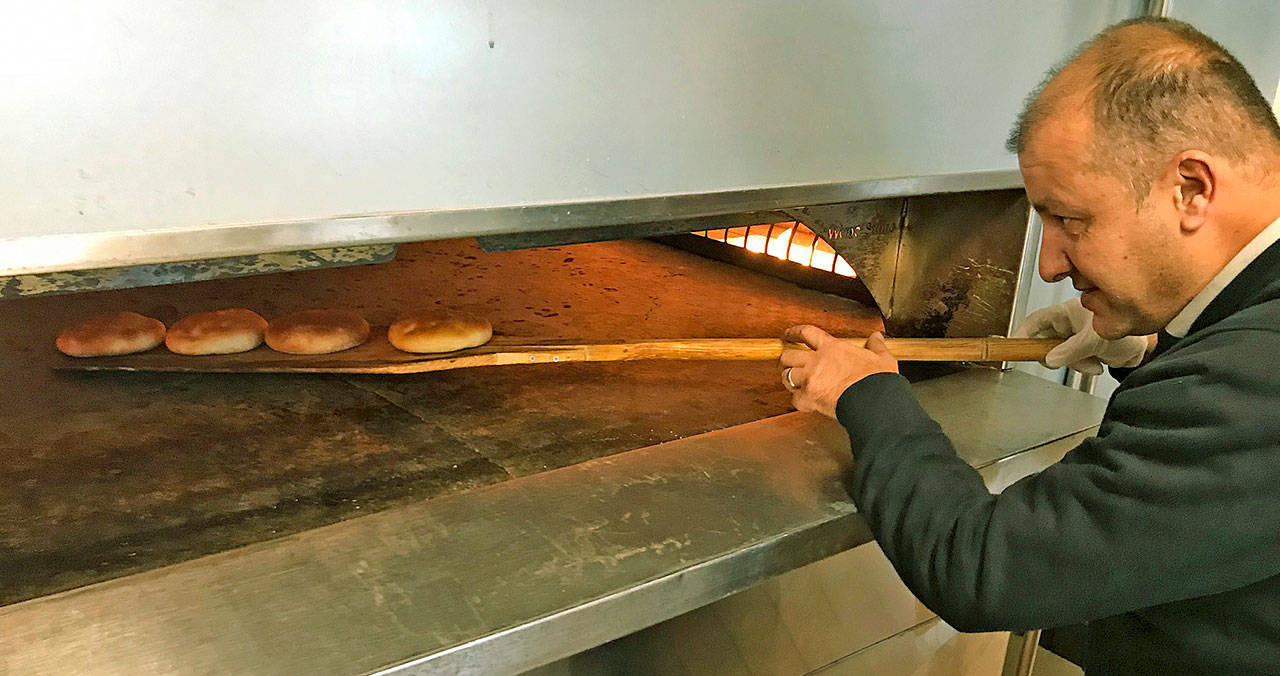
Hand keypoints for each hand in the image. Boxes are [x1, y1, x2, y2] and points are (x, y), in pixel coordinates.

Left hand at [780, 325, 898, 418]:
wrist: (876, 403)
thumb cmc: (879, 382)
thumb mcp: (881, 358)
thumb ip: (876, 346)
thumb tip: (876, 337)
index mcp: (833, 348)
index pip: (806, 333)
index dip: (794, 332)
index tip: (788, 334)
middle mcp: (817, 361)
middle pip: (788, 355)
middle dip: (785, 359)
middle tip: (787, 362)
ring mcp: (810, 380)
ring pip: (786, 375)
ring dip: (788, 378)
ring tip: (793, 381)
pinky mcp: (809, 398)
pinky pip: (794, 399)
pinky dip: (798, 400)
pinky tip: (805, 401)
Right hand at [1012, 298, 1151, 375]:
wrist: (1150, 344)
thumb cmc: (1128, 332)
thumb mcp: (1094, 341)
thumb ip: (1070, 351)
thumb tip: (1049, 359)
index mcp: (1066, 312)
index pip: (1036, 321)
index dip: (1023, 333)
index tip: (1014, 345)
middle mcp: (1068, 323)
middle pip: (1046, 341)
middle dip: (1057, 355)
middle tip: (1064, 360)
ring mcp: (1074, 336)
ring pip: (1059, 354)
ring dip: (1074, 362)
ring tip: (1092, 361)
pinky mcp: (1082, 348)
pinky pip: (1072, 361)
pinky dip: (1082, 365)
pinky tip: (1097, 362)